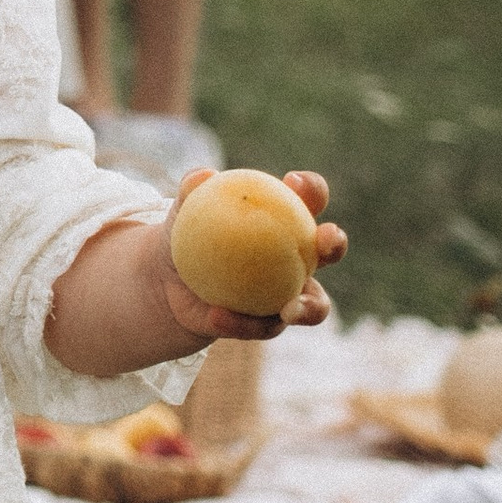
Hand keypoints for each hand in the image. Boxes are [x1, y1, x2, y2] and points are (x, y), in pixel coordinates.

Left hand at [155, 166, 347, 340]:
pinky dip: (240, 323)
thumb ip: (191, 192)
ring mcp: (287, 293)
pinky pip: (261, 327)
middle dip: (335, 243)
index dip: (312, 189)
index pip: (309, 199)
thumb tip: (203, 176)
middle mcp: (297, 258)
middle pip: (330, 250)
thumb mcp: (182, 213)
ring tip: (289, 309)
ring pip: (314, 304)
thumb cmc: (184, 236)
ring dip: (309, 307)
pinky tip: (216, 317)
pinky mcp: (266, 323)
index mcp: (284, 221)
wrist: (166, 282)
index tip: (294, 181)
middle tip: (325, 239)